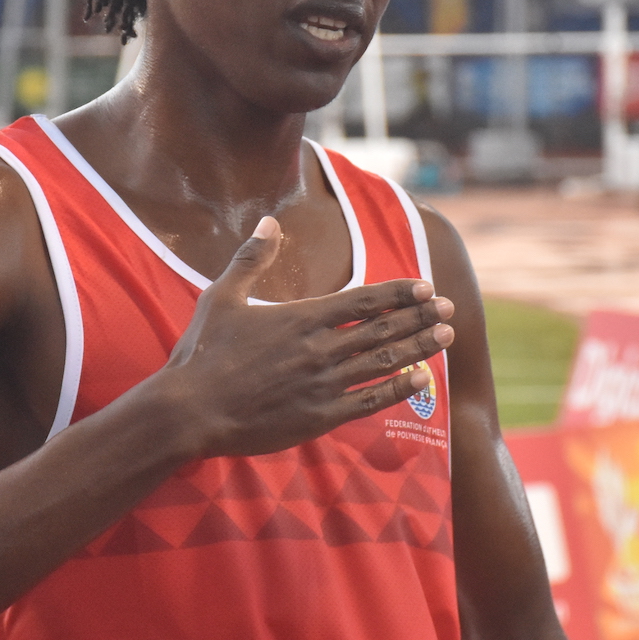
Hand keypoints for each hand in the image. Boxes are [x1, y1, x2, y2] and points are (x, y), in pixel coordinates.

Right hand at [146, 216, 455, 459]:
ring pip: (383, 363)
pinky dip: (398, 390)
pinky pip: (370, 402)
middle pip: (383, 329)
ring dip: (418, 349)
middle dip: (420, 318)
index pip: (363, 300)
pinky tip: (420, 381)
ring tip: (446, 338)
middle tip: (449, 309)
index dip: (398, 293)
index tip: (425, 287)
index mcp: (301, 317)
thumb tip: (268, 222)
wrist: (189, 410)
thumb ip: (252, 258)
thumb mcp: (223, 296)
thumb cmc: (203, 353)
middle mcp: (319, 349)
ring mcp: (322, 385)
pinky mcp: (319, 417)